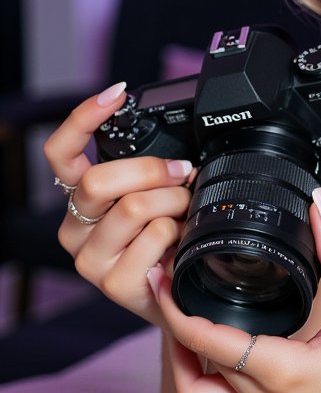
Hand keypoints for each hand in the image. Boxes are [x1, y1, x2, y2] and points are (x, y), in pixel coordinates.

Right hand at [43, 82, 194, 324]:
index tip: (115, 93)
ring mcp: (91, 258)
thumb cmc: (170, 241)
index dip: (83, 119)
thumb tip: (182, 148)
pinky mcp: (112, 284)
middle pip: (100, 179)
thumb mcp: (161, 197)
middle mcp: (76, 227)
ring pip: (133, 207)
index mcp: (82, 198)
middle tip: (186, 175)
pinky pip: (153, 237)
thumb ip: (157, 171)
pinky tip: (181, 242)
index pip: (62, 153)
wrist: (181, 299)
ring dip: (174, 203)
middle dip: (154, 170)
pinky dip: (178, 233)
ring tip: (187, 214)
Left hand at [150, 188, 320, 392]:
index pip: (205, 340)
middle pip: (193, 361)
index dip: (175, 307)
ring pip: (199, 388)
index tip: (161, 274)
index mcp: (281, 370)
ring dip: (185, 353)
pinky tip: (227, 343)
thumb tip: (320, 206)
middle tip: (170, 280)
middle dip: (175, 320)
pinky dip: (210, 370)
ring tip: (186, 312)